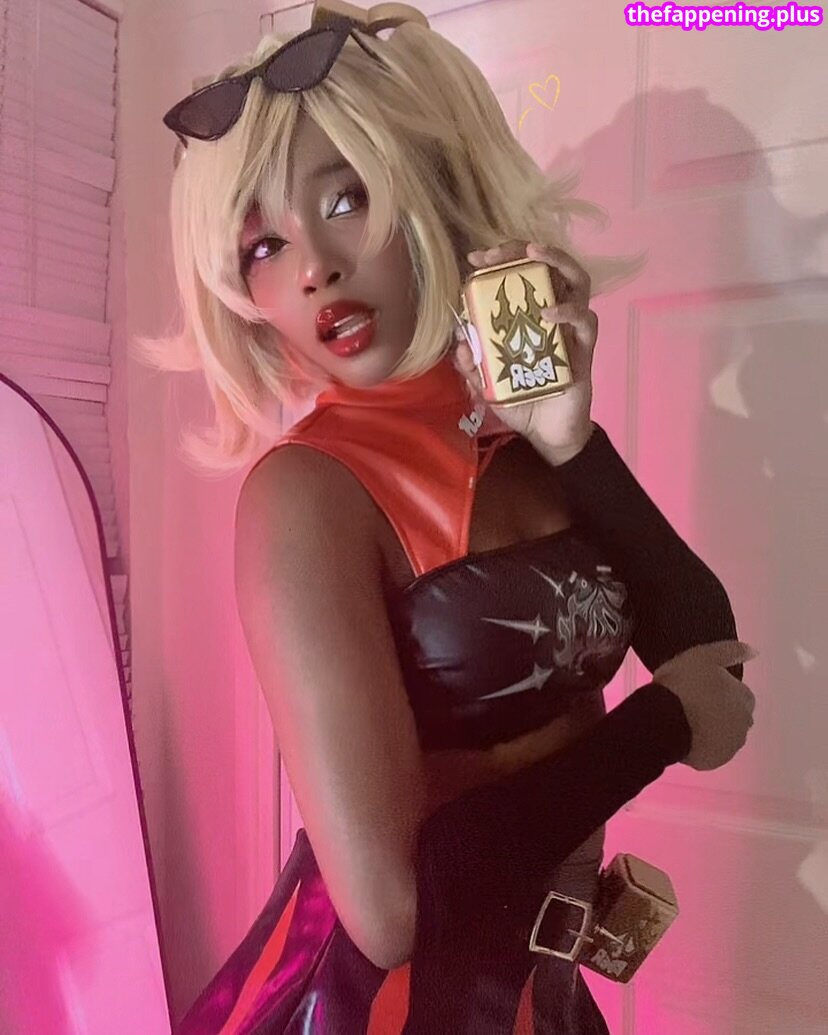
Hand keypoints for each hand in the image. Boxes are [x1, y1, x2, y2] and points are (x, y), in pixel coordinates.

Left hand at [454, 240, 597, 452]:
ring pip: (577, 281)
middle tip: (497, 253)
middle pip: (548, 266)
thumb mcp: (486, 383)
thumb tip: (461, 338)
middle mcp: (553, 313)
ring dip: (558, 261)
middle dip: (523, 250)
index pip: (520, 274)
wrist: (546, 434)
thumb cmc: (520, 400)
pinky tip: (549, 312)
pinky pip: (585, 321)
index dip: (500, 259)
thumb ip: (472, 363)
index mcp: (529, 315)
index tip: (476, 258)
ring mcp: (571, 329)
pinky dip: (568, 312)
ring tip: (535, 254)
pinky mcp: (584, 349)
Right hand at [652, 640, 758, 771]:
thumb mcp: (703, 656)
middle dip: (719, 712)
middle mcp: (744, 723)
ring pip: (724, 736)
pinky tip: (685, 736)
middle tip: (693, 706)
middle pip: (734, 716)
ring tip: (687, 722)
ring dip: (712, 730)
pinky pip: (711, 752)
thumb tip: (754, 650)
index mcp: (744, 697)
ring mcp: (731, 745)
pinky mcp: (715, 761)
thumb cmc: (683, 684)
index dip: (720, 691)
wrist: (663, 720)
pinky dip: (702, 746)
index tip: (701, 689)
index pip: (740, 694)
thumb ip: (730, 652)